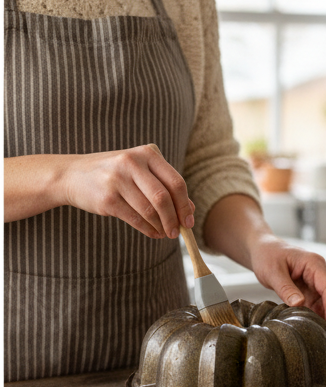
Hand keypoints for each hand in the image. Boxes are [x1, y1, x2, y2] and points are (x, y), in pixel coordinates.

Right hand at [60, 144, 194, 238]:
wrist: (72, 175)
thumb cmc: (116, 175)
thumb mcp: (142, 173)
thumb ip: (166, 187)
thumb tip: (191, 210)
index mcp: (146, 153)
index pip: (176, 182)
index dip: (186, 205)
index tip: (189, 222)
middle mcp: (131, 162)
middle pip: (164, 198)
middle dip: (175, 219)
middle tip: (178, 233)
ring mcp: (117, 179)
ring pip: (150, 211)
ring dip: (161, 227)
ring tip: (164, 233)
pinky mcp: (107, 198)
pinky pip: (136, 219)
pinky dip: (149, 230)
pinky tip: (153, 233)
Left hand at [248, 235, 325, 332]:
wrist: (261, 249)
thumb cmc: (267, 254)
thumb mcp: (273, 271)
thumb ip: (286, 288)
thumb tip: (299, 305)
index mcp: (314, 264)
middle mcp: (318, 273)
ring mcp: (314, 282)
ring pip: (324, 304)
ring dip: (324, 319)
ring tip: (323, 338)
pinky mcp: (308, 289)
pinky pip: (315, 305)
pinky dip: (315, 317)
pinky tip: (314, 330)